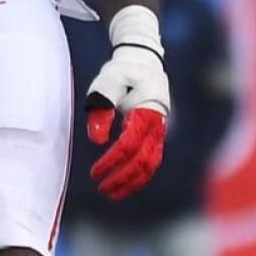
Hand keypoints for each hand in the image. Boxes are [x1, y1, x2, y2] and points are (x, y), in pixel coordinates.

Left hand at [85, 6, 171, 199]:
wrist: (144, 61)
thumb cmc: (123, 71)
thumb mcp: (107, 82)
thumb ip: (101, 108)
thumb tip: (97, 140)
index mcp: (147, 111)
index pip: (130, 145)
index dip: (112, 161)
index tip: (95, 172)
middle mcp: (158, 124)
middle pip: (144, 161)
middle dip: (124, 178)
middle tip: (103, 190)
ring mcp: (160, 130)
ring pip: (151, 164)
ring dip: (133, 181)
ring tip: (113, 194)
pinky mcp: (157, 134)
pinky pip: (152, 159)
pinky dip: (140, 174)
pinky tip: (125, 183)